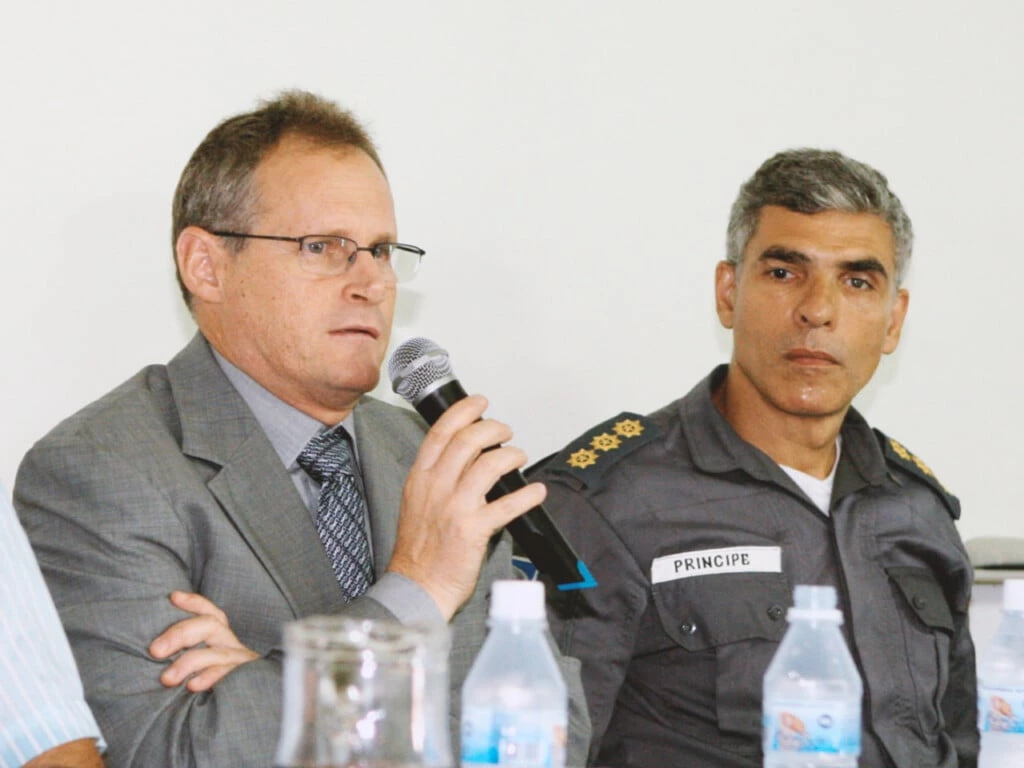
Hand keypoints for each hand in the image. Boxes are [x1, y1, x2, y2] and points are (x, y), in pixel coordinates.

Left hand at [149, 591, 258, 691]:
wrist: (254, 717)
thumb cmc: (217, 689)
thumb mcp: (202, 668)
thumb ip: (187, 658)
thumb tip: (155, 651)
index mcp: (221, 640)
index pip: (210, 614)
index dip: (194, 603)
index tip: (173, 597)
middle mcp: (232, 646)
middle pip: (210, 625)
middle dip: (180, 634)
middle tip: (155, 650)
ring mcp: (240, 662)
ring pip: (216, 652)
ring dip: (188, 662)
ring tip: (167, 678)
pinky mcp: (246, 679)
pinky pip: (228, 673)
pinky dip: (209, 677)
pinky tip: (192, 685)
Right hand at [388, 395, 545, 619]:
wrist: (416, 585)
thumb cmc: (418, 549)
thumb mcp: (417, 502)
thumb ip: (438, 476)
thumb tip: (468, 455)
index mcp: (420, 478)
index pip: (441, 432)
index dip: (464, 411)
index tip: (480, 403)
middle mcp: (436, 487)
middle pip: (468, 440)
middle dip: (493, 428)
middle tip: (506, 432)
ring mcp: (454, 507)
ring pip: (489, 464)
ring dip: (511, 456)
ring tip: (519, 457)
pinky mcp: (473, 529)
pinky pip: (507, 504)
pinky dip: (527, 495)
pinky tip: (536, 492)